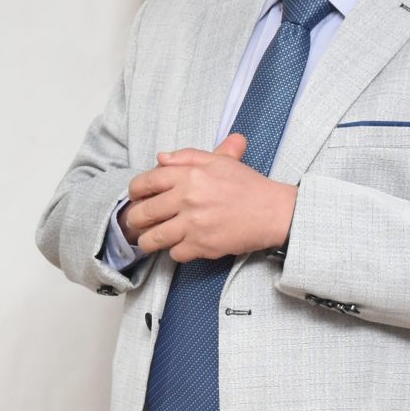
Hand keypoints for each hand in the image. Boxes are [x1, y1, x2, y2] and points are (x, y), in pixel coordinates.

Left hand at [120, 132, 297, 262]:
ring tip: (150, 240)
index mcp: (189, 175)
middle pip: (143, 213)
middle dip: (135, 220)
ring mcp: (193, 224)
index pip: (145, 182)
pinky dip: (176, 252)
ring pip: (153, 238)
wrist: (274, 212)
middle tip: (137, 223)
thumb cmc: (248, 186)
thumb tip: (160, 158)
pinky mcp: (202, 246)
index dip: (135, 192)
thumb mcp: (220, 162)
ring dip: (148, 241)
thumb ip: (187, 156)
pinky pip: (175, 254)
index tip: (136, 198)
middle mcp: (187, 199)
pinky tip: (182, 246)